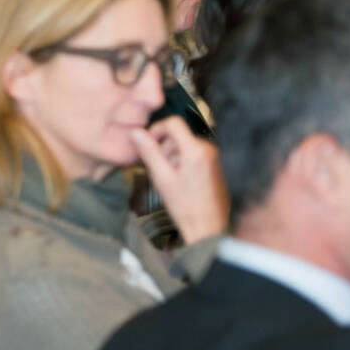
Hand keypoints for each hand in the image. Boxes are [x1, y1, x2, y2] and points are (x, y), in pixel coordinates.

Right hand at [131, 117, 228, 242]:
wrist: (207, 227)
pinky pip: (192, 154)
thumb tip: (136, 132)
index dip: (156, 130)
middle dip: (163, 148)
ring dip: (171, 157)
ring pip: (184, 145)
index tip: (146, 144)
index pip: (173, 123)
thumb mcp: (161, 177)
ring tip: (167, 178)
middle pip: (178, 135)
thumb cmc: (185, 206)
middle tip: (156, 168)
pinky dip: (181, 162)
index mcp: (195, 150)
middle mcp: (208, 149)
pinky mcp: (214, 165)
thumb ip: (149, 152)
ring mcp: (213, 157)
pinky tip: (177, 181)